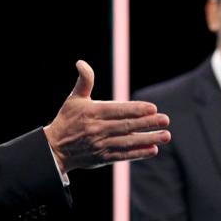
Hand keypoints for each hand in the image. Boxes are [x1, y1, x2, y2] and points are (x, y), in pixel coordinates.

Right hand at [43, 60, 170, 173]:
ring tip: (165, 135)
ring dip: (148, 139)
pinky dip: (139, 153)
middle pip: (126, 126)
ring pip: (128, 142)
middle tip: (165, 120)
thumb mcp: (74, 99)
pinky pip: (123, 155)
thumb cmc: (67, 120)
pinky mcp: (102, 158)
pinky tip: (153, 149)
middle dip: (148, 123)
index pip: (118, 110)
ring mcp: (100, 145)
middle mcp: (97, 129)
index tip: (153, 108)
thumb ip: (84, 81)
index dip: (136, 109)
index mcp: (92, 113)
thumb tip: (81, 62)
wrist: (55, 149)